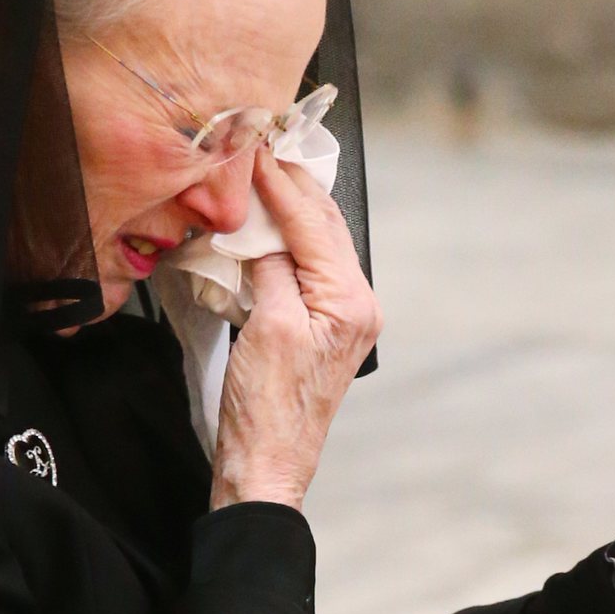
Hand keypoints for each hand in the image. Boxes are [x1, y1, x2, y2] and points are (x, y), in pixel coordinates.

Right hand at [210, 149, 381, 510]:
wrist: (265, 464)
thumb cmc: (267, 410)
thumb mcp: (266, 325)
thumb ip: (271, 268)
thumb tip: (263, 233)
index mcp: (351, 301)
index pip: (313, 223)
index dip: (280, 184)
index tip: (256, 150)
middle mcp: (358, 305)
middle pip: (325, 227)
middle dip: (292, 188)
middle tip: (262, 150)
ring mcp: (344, 318)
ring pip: (318, 245)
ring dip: (290, 212)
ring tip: (261, 179)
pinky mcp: (324, 330)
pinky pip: (308, 270)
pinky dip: (286, 243)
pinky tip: (264, 230)